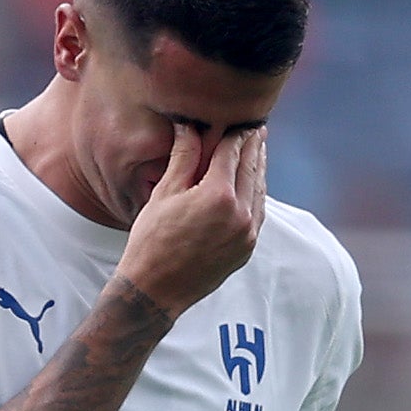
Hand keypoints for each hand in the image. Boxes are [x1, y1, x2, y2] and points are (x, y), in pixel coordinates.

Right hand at [116, 124, 265, 315]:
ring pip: (259, 191)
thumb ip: (183, 158)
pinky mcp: (247, 248)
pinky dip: (258, 193)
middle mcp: (240, 214)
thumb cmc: (151, 240)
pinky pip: (259, 213)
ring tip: (258, 151)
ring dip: (259, 168)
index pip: (232, 152)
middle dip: (253, 146)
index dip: (235, 133)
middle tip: (256, 128)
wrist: (155, 291)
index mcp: (218, 195)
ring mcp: (247, 234)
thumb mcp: (165, 194)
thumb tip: (188, 126)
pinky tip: (254, 184)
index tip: (240, 119)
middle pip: (251, 169)